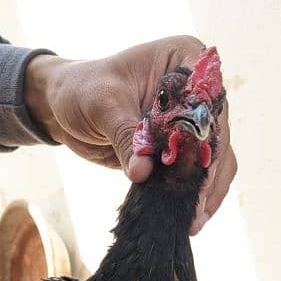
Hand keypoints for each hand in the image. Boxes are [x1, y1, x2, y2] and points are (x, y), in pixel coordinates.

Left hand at [25, 37, 236, 234]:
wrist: (63, 105)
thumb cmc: (82, 90)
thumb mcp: (101, 105)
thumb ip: (125, 135)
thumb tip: (143, 172)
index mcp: (185, 60)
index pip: (207, 101)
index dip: (207, 136)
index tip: (200, 169)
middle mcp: (197, 91)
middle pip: (217, 136)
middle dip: (209, 174)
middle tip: (196, 207)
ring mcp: (190, 123)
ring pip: (215, 161)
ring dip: (206, 192)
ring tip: (193, 221)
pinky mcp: (178, 151)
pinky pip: (195, 176)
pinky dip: (192, 197)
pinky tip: (188, 219)